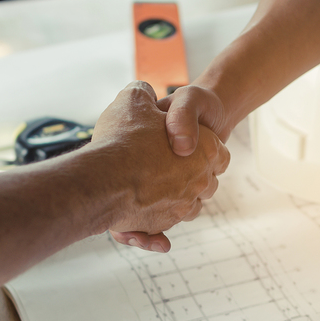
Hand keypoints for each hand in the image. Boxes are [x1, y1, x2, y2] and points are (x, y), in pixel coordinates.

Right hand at [91, 81, 228, 251]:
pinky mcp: (161, 225)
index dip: (204, 147)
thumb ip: (145, 94)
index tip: (187, 147)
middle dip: (189, 176)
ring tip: (151, 186)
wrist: (101, 179)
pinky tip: (142, 211)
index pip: (218, 153)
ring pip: (187, 206)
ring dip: (175, 198)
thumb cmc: (123, 139)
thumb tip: (145, 95)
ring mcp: (182, 205)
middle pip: (205, 182)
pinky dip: (156, 226)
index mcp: (205, 148)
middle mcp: (200, 180)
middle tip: (165, 165)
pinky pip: (163, 227)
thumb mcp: (135, 99)